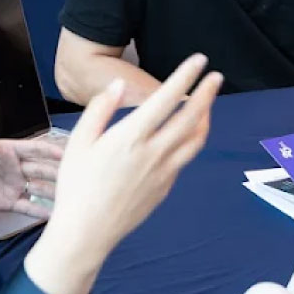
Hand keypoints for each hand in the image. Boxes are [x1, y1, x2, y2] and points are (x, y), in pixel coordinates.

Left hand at [0, 107, 64, 220]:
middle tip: (76, 177)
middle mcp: (17, 167)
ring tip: (70, 197)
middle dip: (58, 172)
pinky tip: (53, 214)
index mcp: (10, 150)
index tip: (66, 153)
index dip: (50, 151)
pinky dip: (41, 210)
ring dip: (54, 192)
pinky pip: (28, 206)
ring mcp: (15, 185)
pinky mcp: (9, 202)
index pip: (36, 149)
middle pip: (42, 169)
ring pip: (40, 188)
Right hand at [24, 56, 224, 293]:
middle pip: (191, 118)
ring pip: (195, 140)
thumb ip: (100, 109)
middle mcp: (153, 153)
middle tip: (216, 77)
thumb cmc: (76, 185)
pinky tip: (187, 134)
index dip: (185, 76)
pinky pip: (184, 158)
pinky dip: (192, 140)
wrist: (87, 232)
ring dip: (206, 118)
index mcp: (130, 137)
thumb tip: (119, 85)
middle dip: (207, 93)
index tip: (198, 60)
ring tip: (208, 104)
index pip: (165, 99)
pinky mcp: (166, 187)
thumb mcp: (78, 142)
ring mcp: (164, 172)